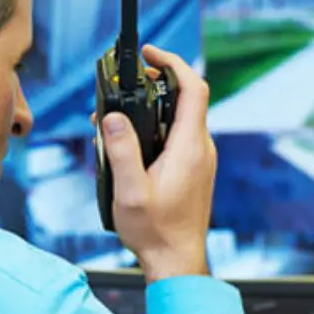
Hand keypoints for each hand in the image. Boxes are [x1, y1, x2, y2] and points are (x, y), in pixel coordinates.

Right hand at [98, 45, 214, 282]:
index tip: (150, 53)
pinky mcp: (195, 170)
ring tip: (117, 119)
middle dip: (155, 83)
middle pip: (186, 98)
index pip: (193, 88)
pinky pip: (178, 138)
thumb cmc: (155, 231)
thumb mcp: (129, 191)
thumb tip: (112, 117)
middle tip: (125, 83)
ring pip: (180, 118)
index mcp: (189, 147)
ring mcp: (200, 159)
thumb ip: (121, 151)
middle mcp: (201, 148)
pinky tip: (131, 146)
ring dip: (152, 110)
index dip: (173, 62)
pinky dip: (157, 130)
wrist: (177, 261)